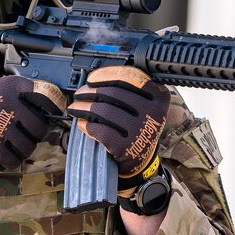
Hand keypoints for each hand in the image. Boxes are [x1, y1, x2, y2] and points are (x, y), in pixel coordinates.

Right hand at [0, 76, 65, 168]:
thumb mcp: (2, 87)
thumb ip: (27, 91)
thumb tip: (56, 101)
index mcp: (12, 88)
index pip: (47, 97)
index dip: (53, 107)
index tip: (53, 112)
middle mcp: (8, 106)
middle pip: (41, 128)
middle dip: (36, 133)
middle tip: (25, 131)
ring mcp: (1, 128)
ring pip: (29, 146)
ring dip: (23, 148)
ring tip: (12, 141)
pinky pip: (14, 160)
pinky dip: (10, 159)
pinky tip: (3, 151)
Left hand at [67, 66, 170, 184]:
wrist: (140, 160)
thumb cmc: (137, 127)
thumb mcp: (144, 106)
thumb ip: (129, 89)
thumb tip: (95, 80)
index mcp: (159, 97)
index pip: (130, 77)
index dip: (106, 75)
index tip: (92, 79)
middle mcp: (153, 113)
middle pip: (113, 93)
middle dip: (90, 91)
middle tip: (79, 94)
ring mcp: (139, 130)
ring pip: (103, 110)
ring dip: (83, 107)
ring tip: (75, 107)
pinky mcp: (125, 146)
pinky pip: (99, 129)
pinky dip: (86, 125)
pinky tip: (81, 123)